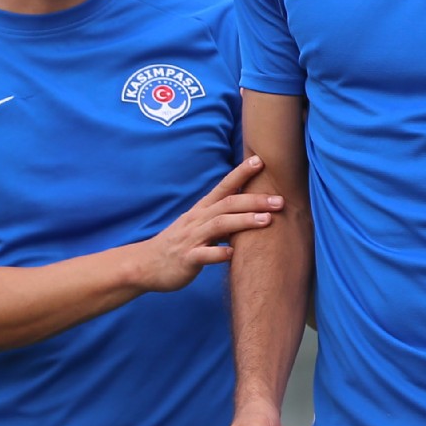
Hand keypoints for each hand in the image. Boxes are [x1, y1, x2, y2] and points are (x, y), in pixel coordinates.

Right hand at [135, 156, 282, 292]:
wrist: (145, 265)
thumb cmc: (178, 244)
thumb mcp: (198, 225)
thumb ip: (220, 216)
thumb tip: (248, 208)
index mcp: (201, 210)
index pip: (224, 186)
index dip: (241, 173)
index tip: (261, 161)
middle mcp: (197, 220)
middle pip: (227, 204)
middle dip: (254, 200)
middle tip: (280, 200)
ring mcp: (191, 239)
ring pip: (219, 225)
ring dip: (243, 221)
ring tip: (267, 221)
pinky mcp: (186, 259)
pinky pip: (203, 255)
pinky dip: (219, 254)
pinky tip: (234, 255)